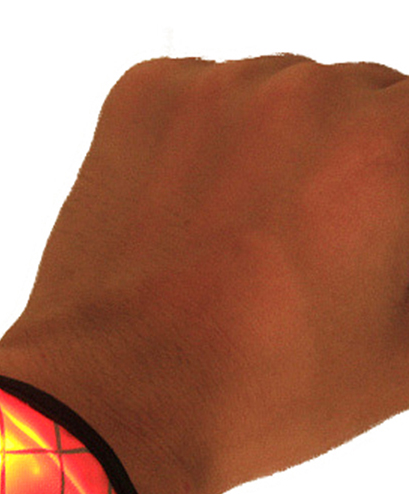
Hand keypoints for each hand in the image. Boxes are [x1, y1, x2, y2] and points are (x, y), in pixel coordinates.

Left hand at [0, 55, 408, 493]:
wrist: (114, 400)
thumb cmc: (251, 393)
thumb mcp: (400, 359)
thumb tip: (397, 235)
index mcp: (386, 149)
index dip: (398, 193)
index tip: (374, 230)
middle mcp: (303, 96)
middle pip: (356, 104)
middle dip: (348, 166)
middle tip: (307, 244)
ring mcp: (212, 91)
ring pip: (276, 97)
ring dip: (275, 149)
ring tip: (237, 239)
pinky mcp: (141, 100)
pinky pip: (199, 100)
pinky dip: (202, 143)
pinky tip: (189, 215)